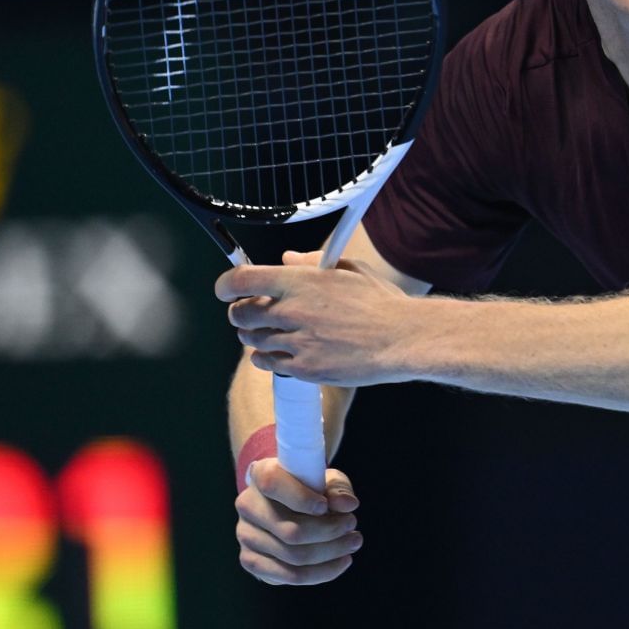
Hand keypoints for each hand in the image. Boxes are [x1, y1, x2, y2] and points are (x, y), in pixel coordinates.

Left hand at [218, 250, 414, 385]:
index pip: (243, 280)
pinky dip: (266, 358)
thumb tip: (285, 260)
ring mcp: (297, 342)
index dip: (226, 285)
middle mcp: (293, 311)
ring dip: (252, 337)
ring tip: (264, 333)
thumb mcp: (348, 270)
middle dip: (240, 314)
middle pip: (242, 314)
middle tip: (247, 314)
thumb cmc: (380, 302)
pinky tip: (275, 354)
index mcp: (300, 281)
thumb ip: (311, 263)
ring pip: (253, 341)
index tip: (225, 290)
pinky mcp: (305, 368)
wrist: (402, 338)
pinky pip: (269, 364)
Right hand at [234, 456, 361, 584]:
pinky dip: (322, 572)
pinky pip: (290, 576)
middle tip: (352, 524)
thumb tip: (347, 504)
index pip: (272, 484)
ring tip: (353, 542)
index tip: (325, 506)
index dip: (301, 498)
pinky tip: (341, 561)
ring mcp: (246, 535)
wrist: (285, 504)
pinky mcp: (251, 561)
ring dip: (331, 552)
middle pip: (290, 531)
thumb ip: (337, 489)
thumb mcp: (325, 480)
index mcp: (259, 473)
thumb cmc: (308, 487)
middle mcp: (247, 505)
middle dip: (330, 531)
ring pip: (294, 556)